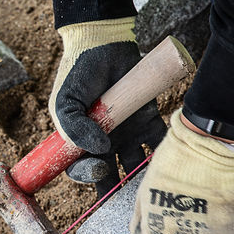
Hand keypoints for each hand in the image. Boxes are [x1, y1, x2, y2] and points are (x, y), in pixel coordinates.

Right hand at [50, 17, 166, 194]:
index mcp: (79, 139)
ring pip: (135, 162)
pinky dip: (165, 151)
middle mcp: (102, 139)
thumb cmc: (78, 73)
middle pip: (110, 172)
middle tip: (128, 191)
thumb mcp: (65, 102)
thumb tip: (100, 150)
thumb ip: (74, 129)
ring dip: (142, 173)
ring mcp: (126, 130)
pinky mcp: (147, 118)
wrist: (104, 42)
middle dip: (118, 186)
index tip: (99, 168)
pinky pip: (157, 140)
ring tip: (150, 179)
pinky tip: (168, 155)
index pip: (81, 168)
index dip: (89, 176)